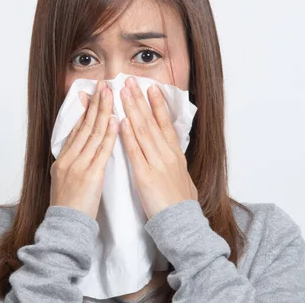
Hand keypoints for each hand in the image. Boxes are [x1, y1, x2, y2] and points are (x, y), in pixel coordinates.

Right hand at [49, 80, 118, 218]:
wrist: (65, 227)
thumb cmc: (68, 208)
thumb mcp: (64, 180)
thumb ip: (72, 163)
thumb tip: (79, 150)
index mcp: (63, 159)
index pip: (76, 129)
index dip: (84, 110)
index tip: (90, 94)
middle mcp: (69, 158)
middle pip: (84, 126)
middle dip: (95, 104)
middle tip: (102, 84)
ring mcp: (79, 165)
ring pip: (92, 133)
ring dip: (102, 111)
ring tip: (110, 93)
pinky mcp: (90, 175)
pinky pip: (101, 150)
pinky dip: (108, 134)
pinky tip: (114, 120)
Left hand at [119, 76, 197, 218]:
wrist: (182, 222)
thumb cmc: (181, 204)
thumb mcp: (183, 177)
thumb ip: (175, 163)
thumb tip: (173, 154)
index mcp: (175, 154)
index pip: (165, 123)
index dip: (157, 104)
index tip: (151, 87)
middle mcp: (167, 154)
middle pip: (152, 121)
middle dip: (140, 100)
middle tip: (130, 81)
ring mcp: (156, 163)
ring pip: (143, 131)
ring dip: (132, 110)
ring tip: (123, 93)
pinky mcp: (145, 175)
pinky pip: (135, 151)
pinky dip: (128, 135)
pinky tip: (121, 121)